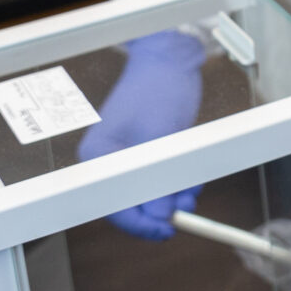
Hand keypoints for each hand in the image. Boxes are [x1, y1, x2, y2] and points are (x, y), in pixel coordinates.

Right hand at [76, 29, 205, 238]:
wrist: (170, 60)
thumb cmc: (159, 88)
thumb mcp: (162, 135)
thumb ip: (159, 176)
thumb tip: (160, 216)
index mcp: (98, 156)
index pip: (113, 205)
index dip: (140, 223)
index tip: (166, 230)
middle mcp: (107, 161)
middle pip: (130, 203)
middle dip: (160, 209)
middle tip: (186, 210)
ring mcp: (126, 159)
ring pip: (148, 194)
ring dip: (172, 197)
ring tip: (192, 190)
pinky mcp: (145, 155)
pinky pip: (158, 181)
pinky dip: (176, 184)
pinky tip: (191, 180)